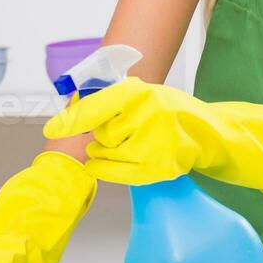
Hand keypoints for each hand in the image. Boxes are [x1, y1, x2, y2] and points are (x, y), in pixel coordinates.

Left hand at [43, 77, 262, 200]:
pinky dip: (109, 168)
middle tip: (123, 129)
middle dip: (103, 134)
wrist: (211, 132)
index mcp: (138, 91)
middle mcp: (146, 114)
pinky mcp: (159, 166)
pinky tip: (112, 162)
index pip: (96, 105)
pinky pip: (118, 172)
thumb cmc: (171, 111)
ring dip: (107, 151)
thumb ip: (113, 100)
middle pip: (101, 133)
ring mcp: (154, 141)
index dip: (72, 118)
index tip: (51, 128)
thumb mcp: (143, 95)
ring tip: (129, 142)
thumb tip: (73, 108)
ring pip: (108, 153)